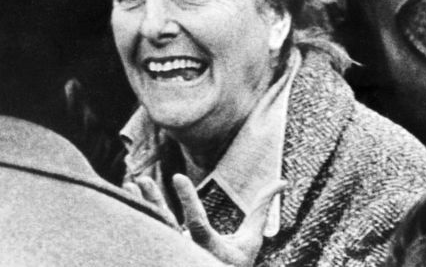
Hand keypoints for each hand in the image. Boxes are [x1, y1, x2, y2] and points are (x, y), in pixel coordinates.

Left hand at [124, 175, 285, 266]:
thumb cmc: (238, 264)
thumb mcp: (251, 240)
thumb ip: (261, 210)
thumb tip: (282, 183)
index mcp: (209, 249)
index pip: (195, 223)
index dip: (187, 200)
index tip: (177, 176)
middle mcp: (186, 252)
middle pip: (165, 225)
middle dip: (153, 201)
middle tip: (142, 180)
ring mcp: (174, 252)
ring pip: (155, 227)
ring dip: (144, 205)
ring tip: (134, 183)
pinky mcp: (166, 251)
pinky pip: (151, 230)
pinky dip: (143, 214)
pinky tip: (133, 198)